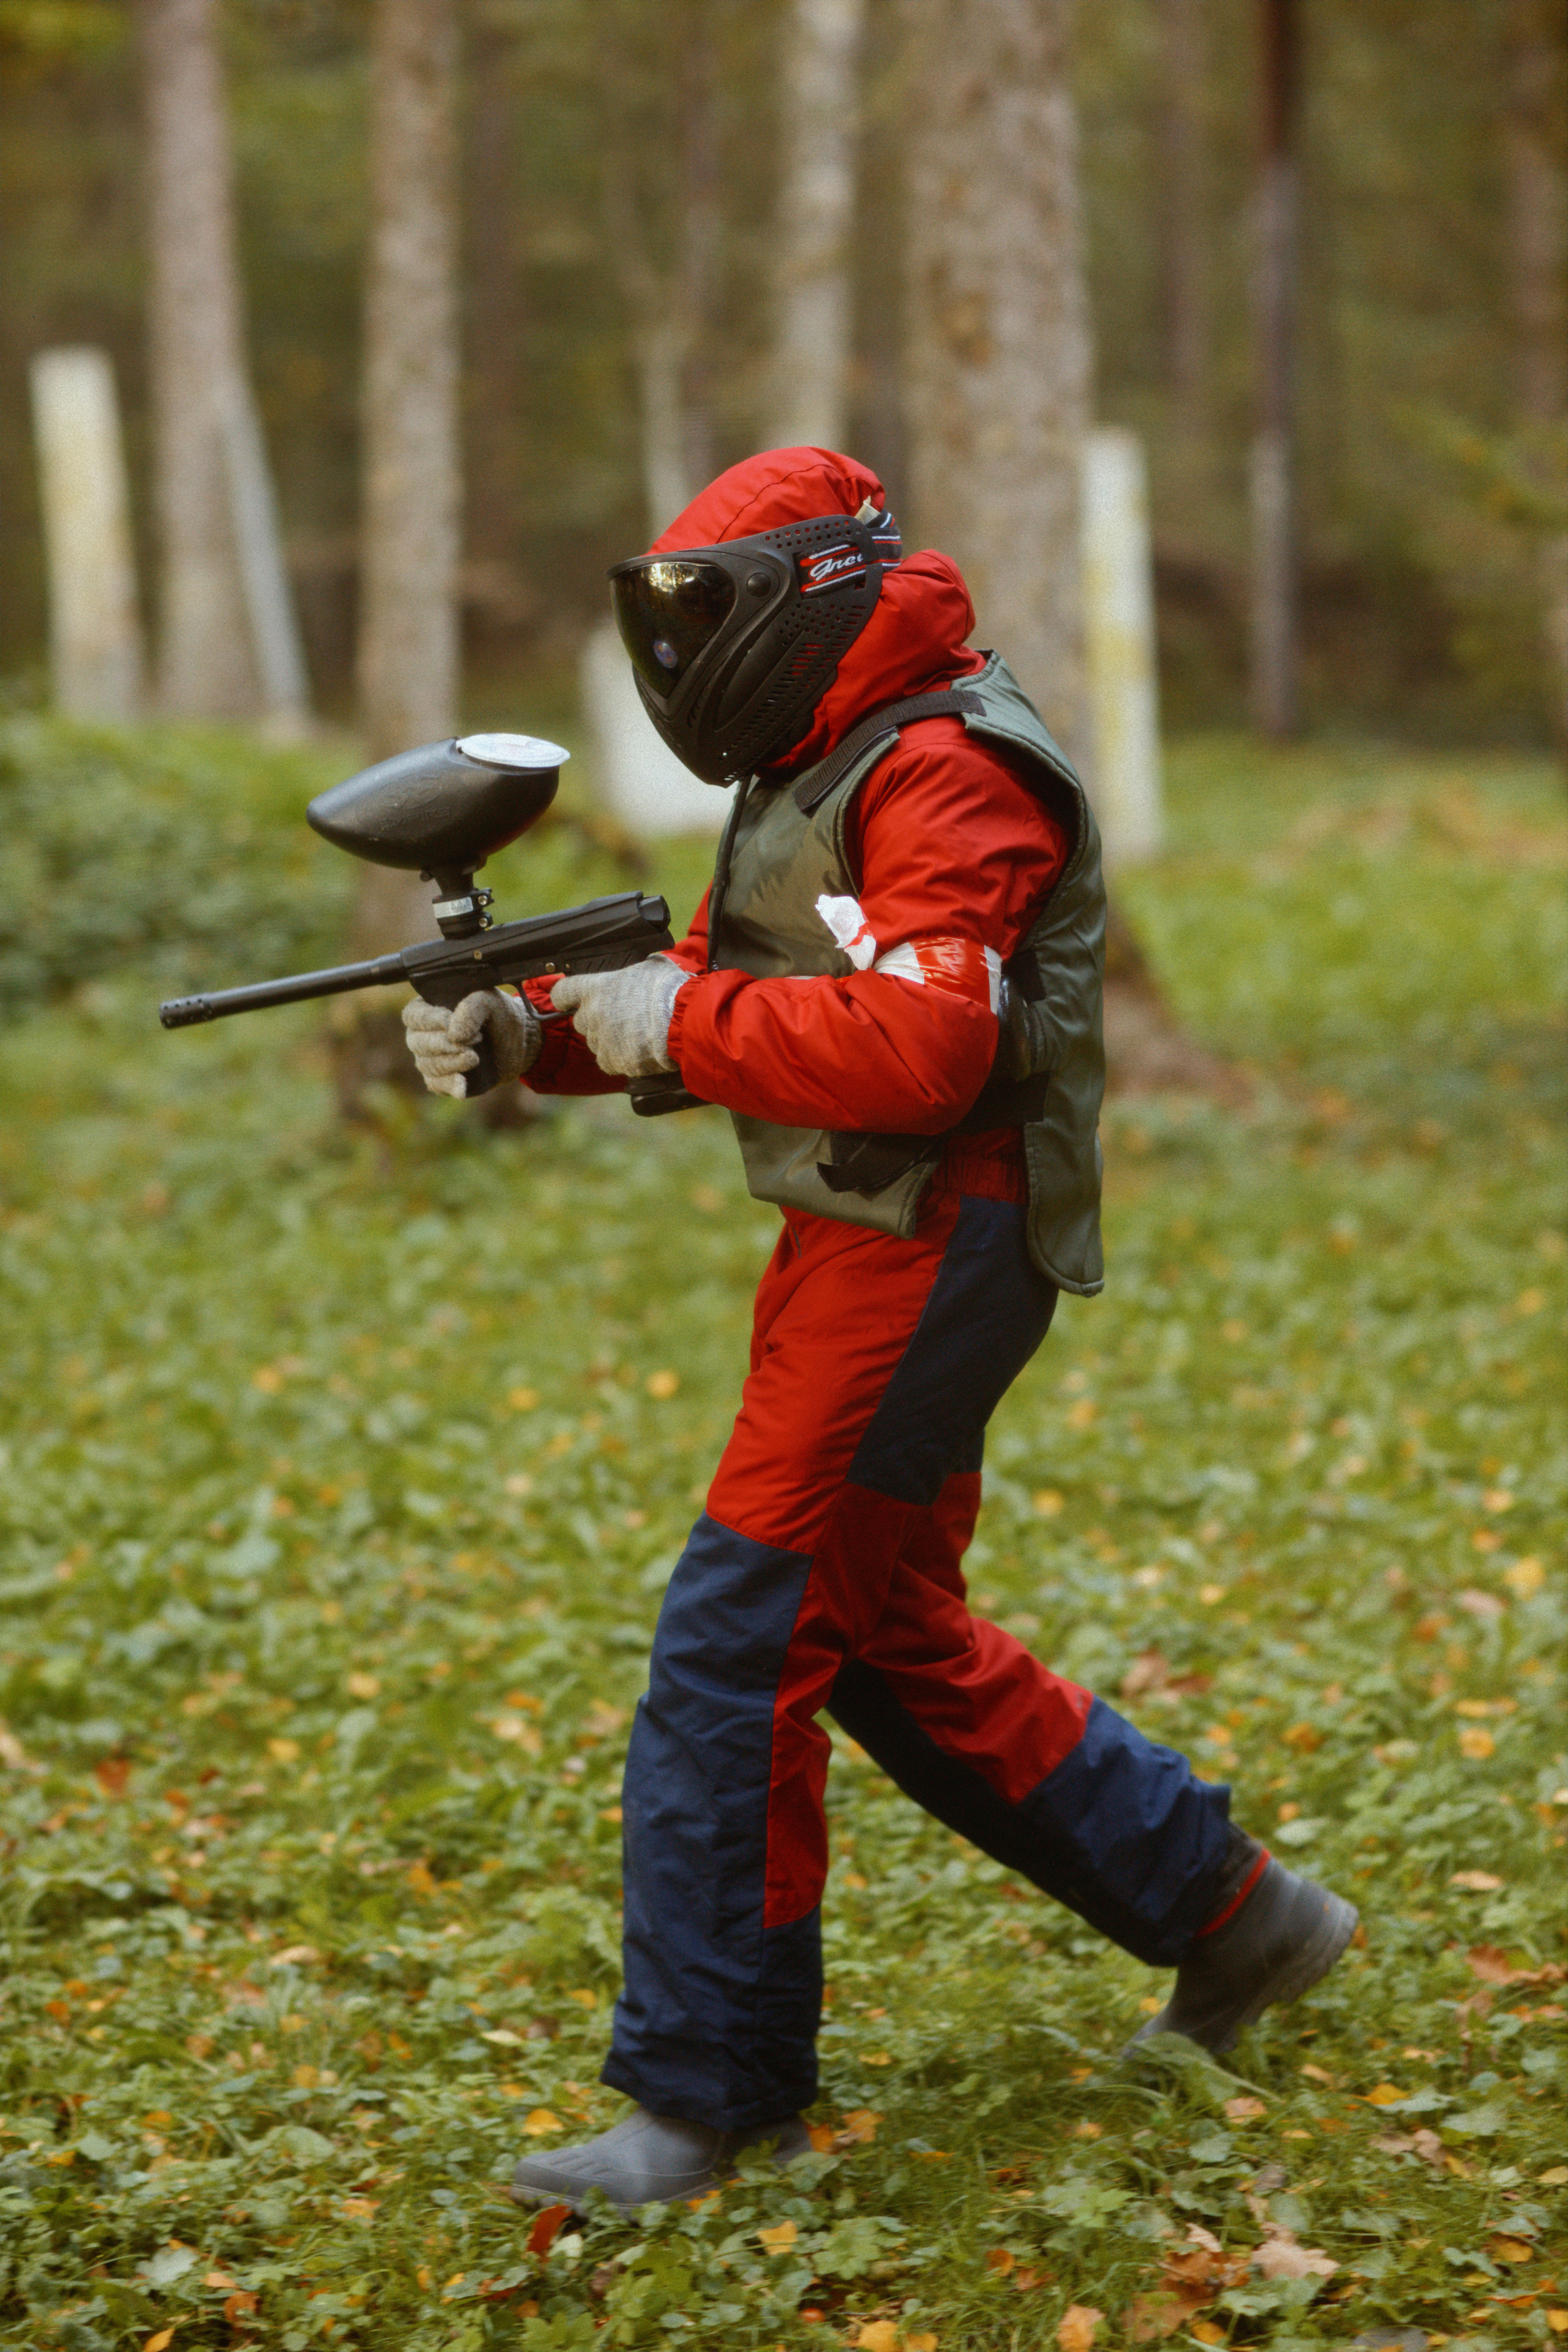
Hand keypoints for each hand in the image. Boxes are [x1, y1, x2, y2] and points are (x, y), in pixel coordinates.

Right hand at [401, 989, 540, 1097]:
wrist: (517, 1045)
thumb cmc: (498, 1016)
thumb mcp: (491, 1002)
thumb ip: (472, 1008)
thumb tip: (453, 1035)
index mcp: (428, 1009)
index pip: (413, 1016)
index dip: (430, 1021)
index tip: (451, 1023)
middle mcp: (423, 1035)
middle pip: (417, 1042)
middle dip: (444, 1043)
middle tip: (476, 1040)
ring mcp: (430, 1059)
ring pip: (427, 1064)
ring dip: (452, 1062)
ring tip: (476, 1057)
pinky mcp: (442, 1080)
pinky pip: (436, 1085)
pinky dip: (450, 1085)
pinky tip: (462, 1086)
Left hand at [551, 957, 687, 1076]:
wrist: (684, 1020)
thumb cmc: (669, 989)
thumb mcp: (649, 967)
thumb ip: (632, 973)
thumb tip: (638, 973)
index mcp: (596, 988)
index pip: (563, 992)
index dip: (564, 996)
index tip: (566, 1000)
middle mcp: (593, 1015)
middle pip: (581, 1021)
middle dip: (595, 1019)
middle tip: (618, 1017)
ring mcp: (602, 1041)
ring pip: (595, 1043)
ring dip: (608, 1040)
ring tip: (632, 1035)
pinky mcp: (615, 1061)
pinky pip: (609, 1062)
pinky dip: (618, 1059)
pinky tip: (635, 1051)